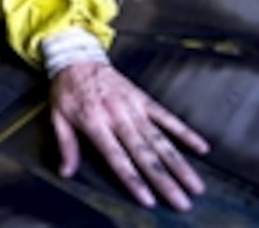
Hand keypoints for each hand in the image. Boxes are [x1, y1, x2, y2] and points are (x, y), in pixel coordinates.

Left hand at [50, 61, 209, 211]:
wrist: (76, 57)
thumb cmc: (66, 88)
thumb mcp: (57, 116)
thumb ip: (65, 145)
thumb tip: (65, 172)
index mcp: (94, 122)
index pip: (117, 157)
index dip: (133, 179)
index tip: (148, 198)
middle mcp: (117, 116)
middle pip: (144, 153)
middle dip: (164, 179)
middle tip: (181, 201)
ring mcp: (133, 107)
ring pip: (160, 140)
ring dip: (179, 163)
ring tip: (195, 184)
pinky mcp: (143, 98)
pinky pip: (167, 117)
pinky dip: (184, 132)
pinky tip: (201, 147)